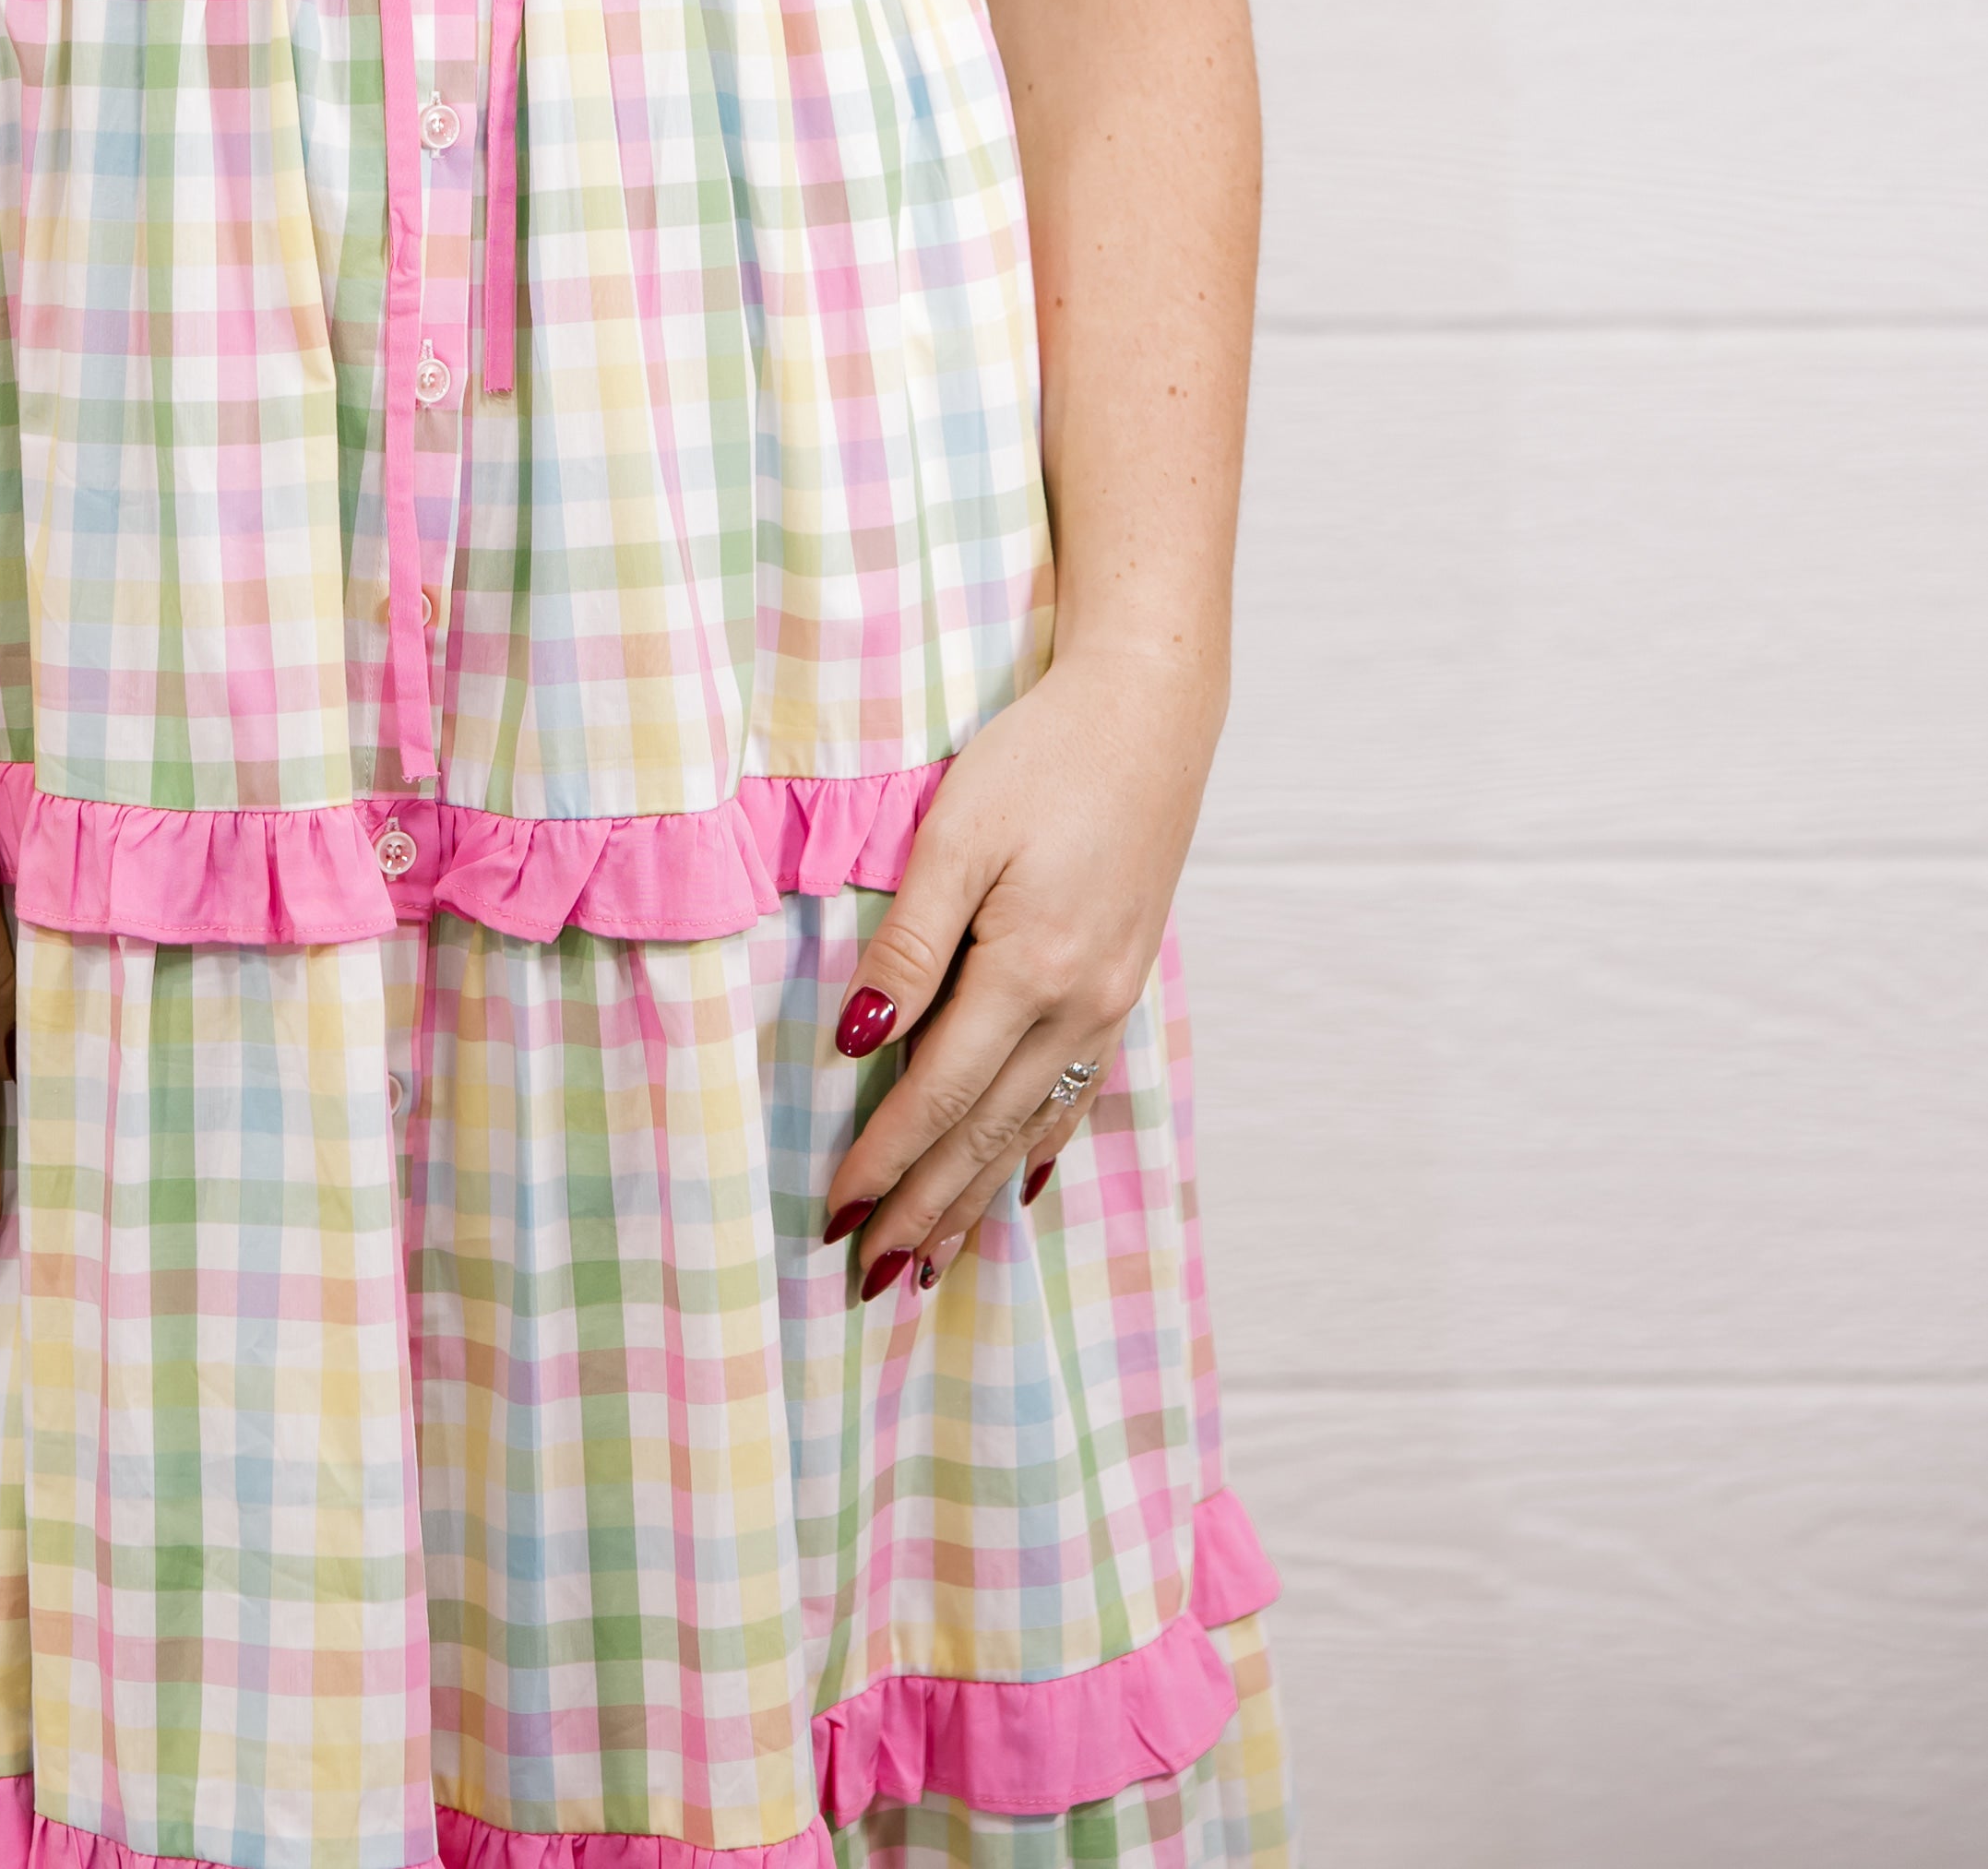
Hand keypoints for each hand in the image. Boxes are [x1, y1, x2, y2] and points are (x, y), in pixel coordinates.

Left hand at [820, 646, 1219, 1292]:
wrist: (1149, 714)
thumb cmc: (1040, 758)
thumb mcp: (957, 835)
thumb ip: (910, 945)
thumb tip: (861, 1042)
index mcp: (1030, 970)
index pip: (940, 1093)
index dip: (886, 1158)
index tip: (838, 1212)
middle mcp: (1079, 1005)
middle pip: (986, 1130)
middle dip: (926, 1205)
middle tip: (872, 1273)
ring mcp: (1110, 1002)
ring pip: (1032, 1125)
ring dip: (976, 1196)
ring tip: (933, 1260)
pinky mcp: (1122, 984)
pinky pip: (1076, 1092)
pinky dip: (1038, 1147)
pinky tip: (1019, 1180)